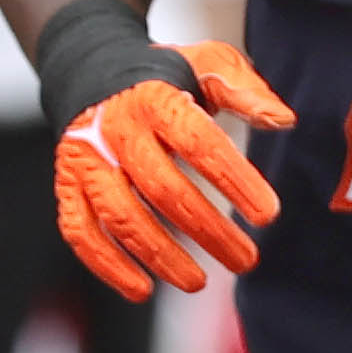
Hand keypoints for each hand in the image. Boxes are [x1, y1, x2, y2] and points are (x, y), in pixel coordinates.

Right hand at [52, 41, 293, 300]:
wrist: (91, 70)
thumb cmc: (162, 75)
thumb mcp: (207, 63)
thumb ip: (245, 91)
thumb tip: (284, 120)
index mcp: (156, 99)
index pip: (199, 144)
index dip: (234, 181)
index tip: (267, 214)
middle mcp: (116, 130)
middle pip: (163, 188)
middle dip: (208, 230)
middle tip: (246, 260)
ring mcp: (87, 160)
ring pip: (121, 216)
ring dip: (161, 255)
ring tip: (198, 282)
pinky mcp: (67, 185)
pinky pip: (80, 231)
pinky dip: (107, 264)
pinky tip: (141, 289)